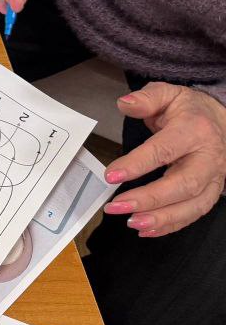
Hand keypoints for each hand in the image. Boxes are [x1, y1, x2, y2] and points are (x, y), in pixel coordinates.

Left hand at [102, 83, 225, 235]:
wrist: (221, 120)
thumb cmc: (189, 110)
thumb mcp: (168, 94)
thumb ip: (146, 99)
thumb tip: (124, 104)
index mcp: (194, 131)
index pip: (164, 150)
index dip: (137, 164)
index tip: (110, 175)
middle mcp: (208, 158)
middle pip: (183, 184)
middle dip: (149, 199)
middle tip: (117, 206)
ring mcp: (214, 178)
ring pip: (193, 205)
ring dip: (162, 218)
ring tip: (131, 223)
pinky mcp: (212, 192)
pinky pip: (194, 214)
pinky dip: (171, 225)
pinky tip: (146, 230)